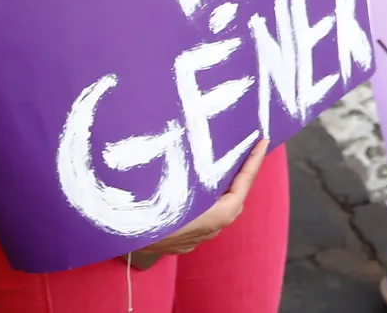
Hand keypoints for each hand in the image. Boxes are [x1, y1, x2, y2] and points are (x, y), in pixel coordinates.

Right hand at [132, 139, 268, 257]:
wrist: (122, 242)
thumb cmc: (153, 210)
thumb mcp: (178, 184)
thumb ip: (197, 169)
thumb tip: (200, 143)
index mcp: (220, 214)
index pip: (244, 182)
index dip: (254, 160)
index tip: (263, 142)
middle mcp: (213, 229)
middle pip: (234, 196)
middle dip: (239, 174)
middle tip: (241, 150)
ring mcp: (197, 239)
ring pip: (217, 209)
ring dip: (219, 189)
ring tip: (217, 167)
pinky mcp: (182, 243)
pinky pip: (200, 218)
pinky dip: (203, 202)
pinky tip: (193, 191)